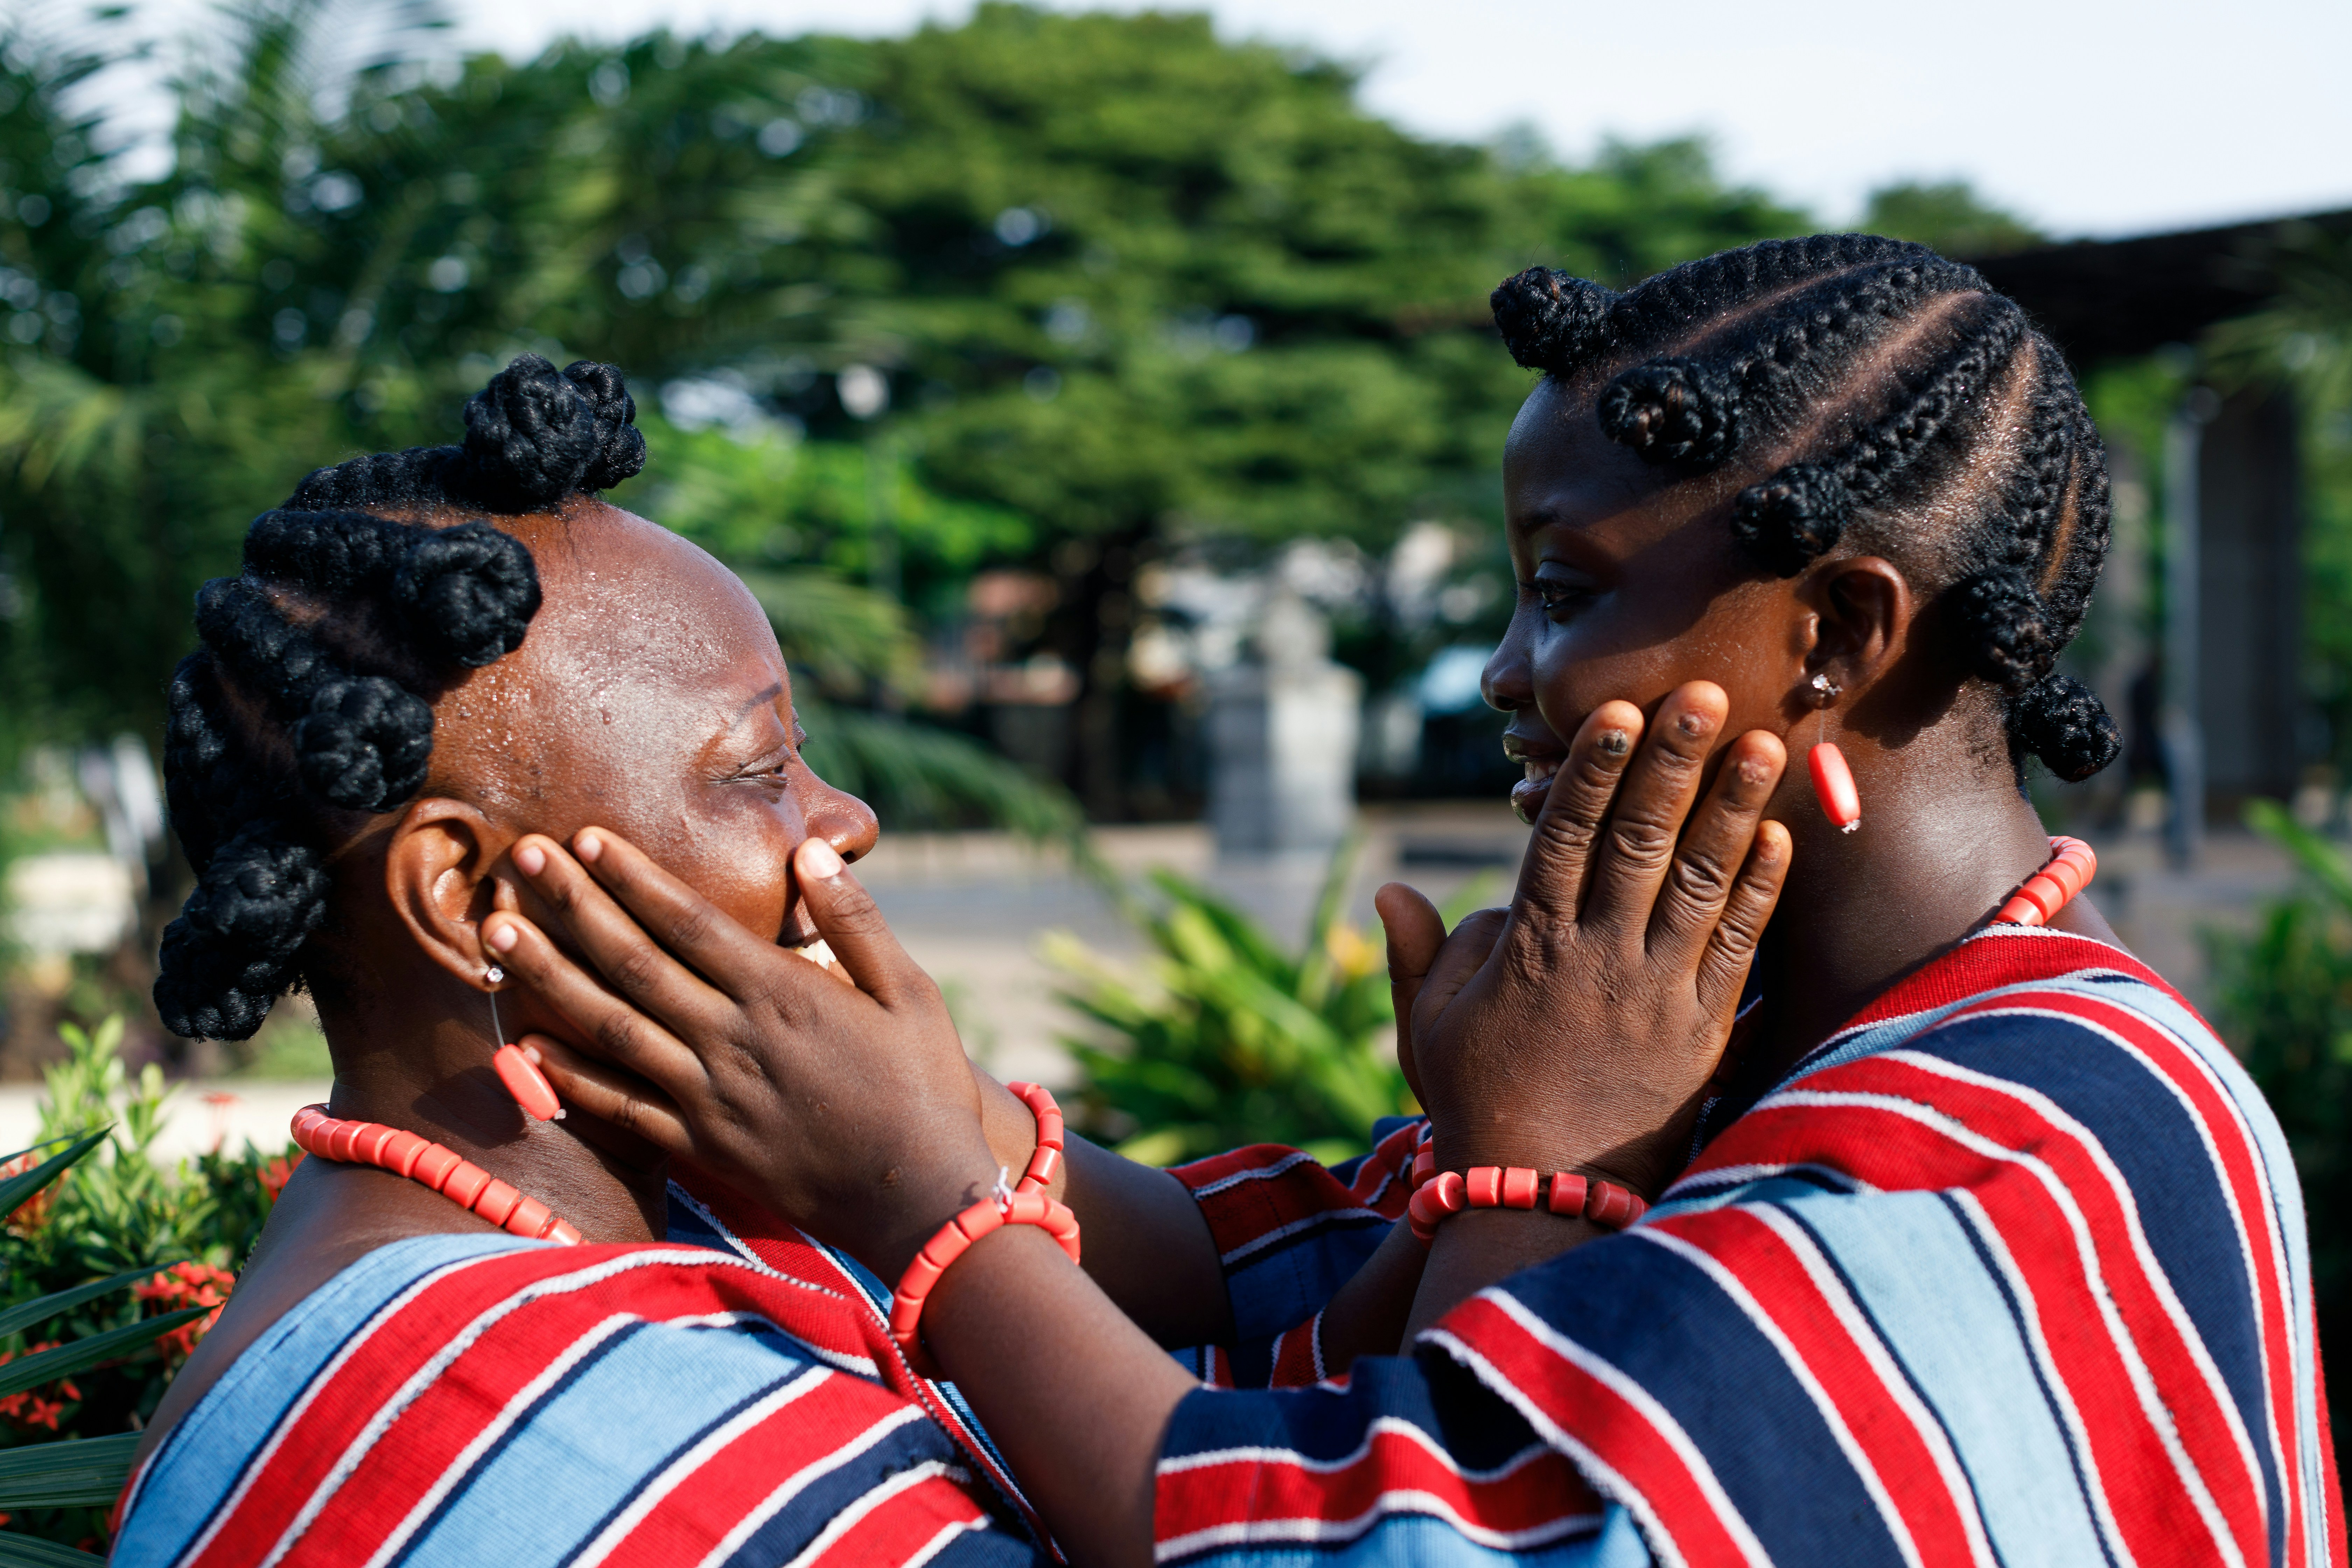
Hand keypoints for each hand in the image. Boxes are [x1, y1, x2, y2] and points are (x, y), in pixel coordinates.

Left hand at [481, 831, 999, 1279]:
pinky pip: (619, 1106)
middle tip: (518, 857)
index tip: (584, 837)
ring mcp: (710, 1095)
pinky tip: (519, 1041)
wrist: (919, 1198)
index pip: (688, 922)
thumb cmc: (923, 1086)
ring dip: (548, 975)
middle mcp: (733, 1039)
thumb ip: (856, 921)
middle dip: (571, 905)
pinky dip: (566, 1075)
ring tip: (495, 932)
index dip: (632, 877)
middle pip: (633, 961)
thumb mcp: (911, 991)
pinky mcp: (700, 1145)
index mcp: (783, 993)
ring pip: (610, 1025)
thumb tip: (810, 851)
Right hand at [1380, 682, 1789, 1199]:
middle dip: (1673, 762)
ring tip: (1762, 741)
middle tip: (1704, 693)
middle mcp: (1598, 959)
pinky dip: (1761, 890)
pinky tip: (1782, 835)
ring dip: (1733, 806)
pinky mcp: (1703, 1031)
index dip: (1591, 771)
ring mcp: (1656, 993)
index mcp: (1530, 950)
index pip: (1563, 838)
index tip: (1618, 713)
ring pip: (1701, 882)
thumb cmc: (1479, 1107)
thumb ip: (1422, 955)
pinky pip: (1739, 947)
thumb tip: (1395, 891)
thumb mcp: (1428, 1031)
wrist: (1542, 1200)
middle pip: (1640, 840)